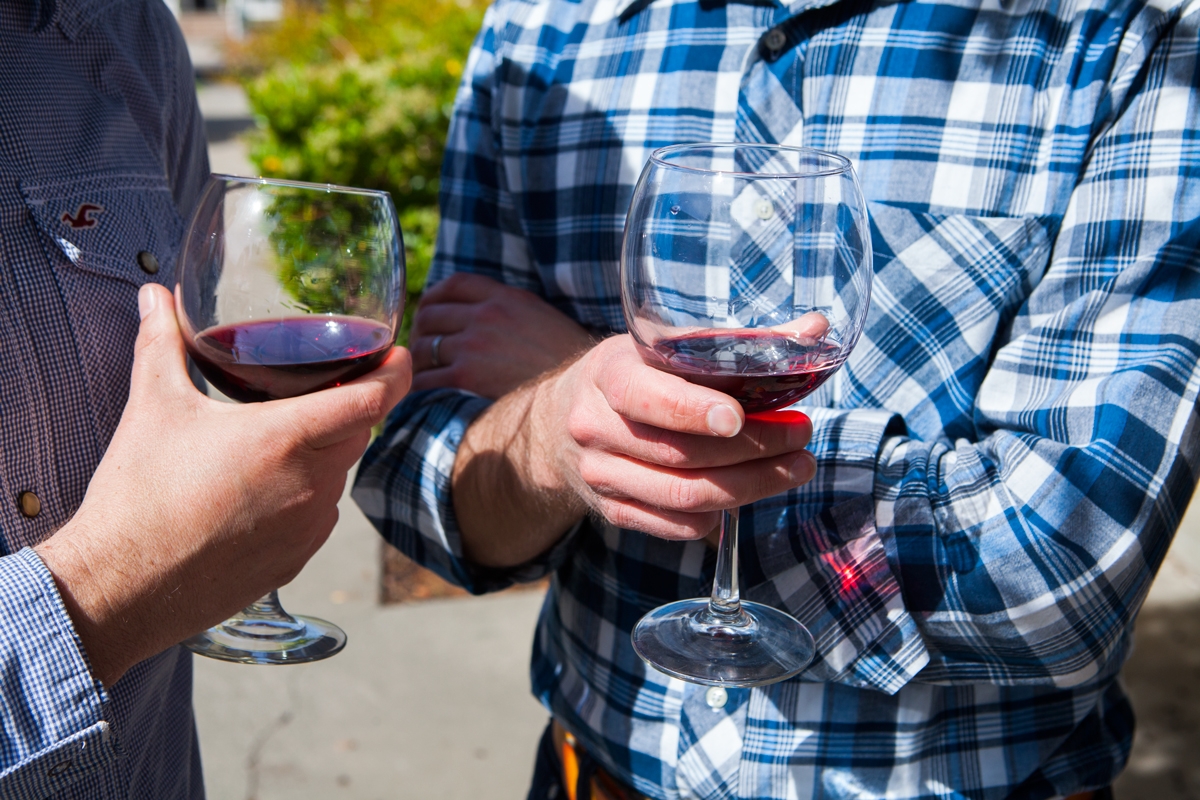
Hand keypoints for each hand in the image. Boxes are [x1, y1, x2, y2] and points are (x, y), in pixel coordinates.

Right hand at [34, 284, 411, 685]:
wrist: (119, 588)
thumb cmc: (138, 497)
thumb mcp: (153, 407)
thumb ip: (161, 343)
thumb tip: (154, 298)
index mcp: (286, 438)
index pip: (374, 398)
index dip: (396, 371)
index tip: (399, 355)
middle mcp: (311, 483)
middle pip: (358, 430)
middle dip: (348, 406)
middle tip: (319, 388)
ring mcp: (309, 527)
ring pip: (338, 473)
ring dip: (322, 453)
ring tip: (273, 443)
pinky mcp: (297, 561)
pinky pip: (319, 515)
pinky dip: (305, 495)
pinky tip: (261, 492)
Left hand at [411, 273, 593, 398]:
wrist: (578, 390)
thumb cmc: (565, 357)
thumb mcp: (538, 315)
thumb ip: (506, 306)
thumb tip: (477, 310)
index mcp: (504, 297)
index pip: (454, 284)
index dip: (434, 297)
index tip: (430, 310)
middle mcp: (485, 315)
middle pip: (430, 314)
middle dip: (421, 330)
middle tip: (423, 346)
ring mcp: (473, 345)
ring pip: (423, 346)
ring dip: (418, 359)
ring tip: (423, 370)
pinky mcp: (466, 376)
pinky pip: (427, 377)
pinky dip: (419, 384)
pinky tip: (425, 392)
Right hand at [453, 334, 816, 565]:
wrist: (559, 421)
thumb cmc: (629, 374)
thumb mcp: (663, 345)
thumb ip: (735, 342)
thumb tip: (815, 330)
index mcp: (608, 376)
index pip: (647, 397)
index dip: (693, 410)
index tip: (739, 416)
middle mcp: (596, 429)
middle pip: (679, 454)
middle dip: (752, 449)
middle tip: (800, 437)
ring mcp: (601, 476)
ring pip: (682, 496)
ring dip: (749, 487)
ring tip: (793, 468)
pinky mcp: (612, 511)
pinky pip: (673, 526)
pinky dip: (717, 516)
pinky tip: (749, 494)